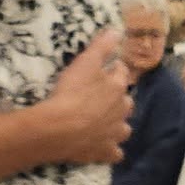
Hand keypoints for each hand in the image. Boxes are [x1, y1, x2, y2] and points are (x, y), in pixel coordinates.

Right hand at [45, 30, 131, 163]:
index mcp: (118, 87)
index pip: (122, 73)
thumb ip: (102, 46)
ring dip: (117, 125)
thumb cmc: (71, 92)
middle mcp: (122, 110)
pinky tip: (103, 147)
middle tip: (101, 98)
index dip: (114, 70)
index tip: (107, 68)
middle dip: (118, 99)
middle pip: (126, 102)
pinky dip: (111, 150)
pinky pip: (115, 153)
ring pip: (124, 128)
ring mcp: (115, 133)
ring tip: (105, 123)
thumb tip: (117, 30)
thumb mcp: (85, 62)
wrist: (59, 128)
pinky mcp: (105, 152)